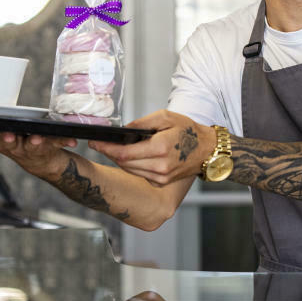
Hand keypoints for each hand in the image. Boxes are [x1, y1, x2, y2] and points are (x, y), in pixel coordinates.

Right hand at [0, 125, 77, 181]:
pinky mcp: (48, 149)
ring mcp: (30, 149)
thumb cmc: (17, 144)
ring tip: (35, 140)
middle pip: (3, 143)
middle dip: (3, 139)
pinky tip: (71, 139)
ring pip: (30, 147)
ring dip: (32, 144)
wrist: (46, 164)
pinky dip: (63, 141)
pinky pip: (56, 143)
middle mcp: (12, 147)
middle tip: (6, 137)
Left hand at [88, 109, 214, 185]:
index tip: (95, 143)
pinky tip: (132, 157)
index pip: (125, 152)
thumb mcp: (166, 117)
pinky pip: (139, 174)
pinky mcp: (161, 183)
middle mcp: (160, 167)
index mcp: (161, 148)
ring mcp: (161, 177)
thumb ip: (142, 123)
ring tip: (114, 149)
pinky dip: (132, 166)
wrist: (207, 150)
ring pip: (130, 170)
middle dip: (110, 153)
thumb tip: (124, 130)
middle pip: (124, 163)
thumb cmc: (189, 132)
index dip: (106, 148)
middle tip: (99, 144)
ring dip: (120, 160)